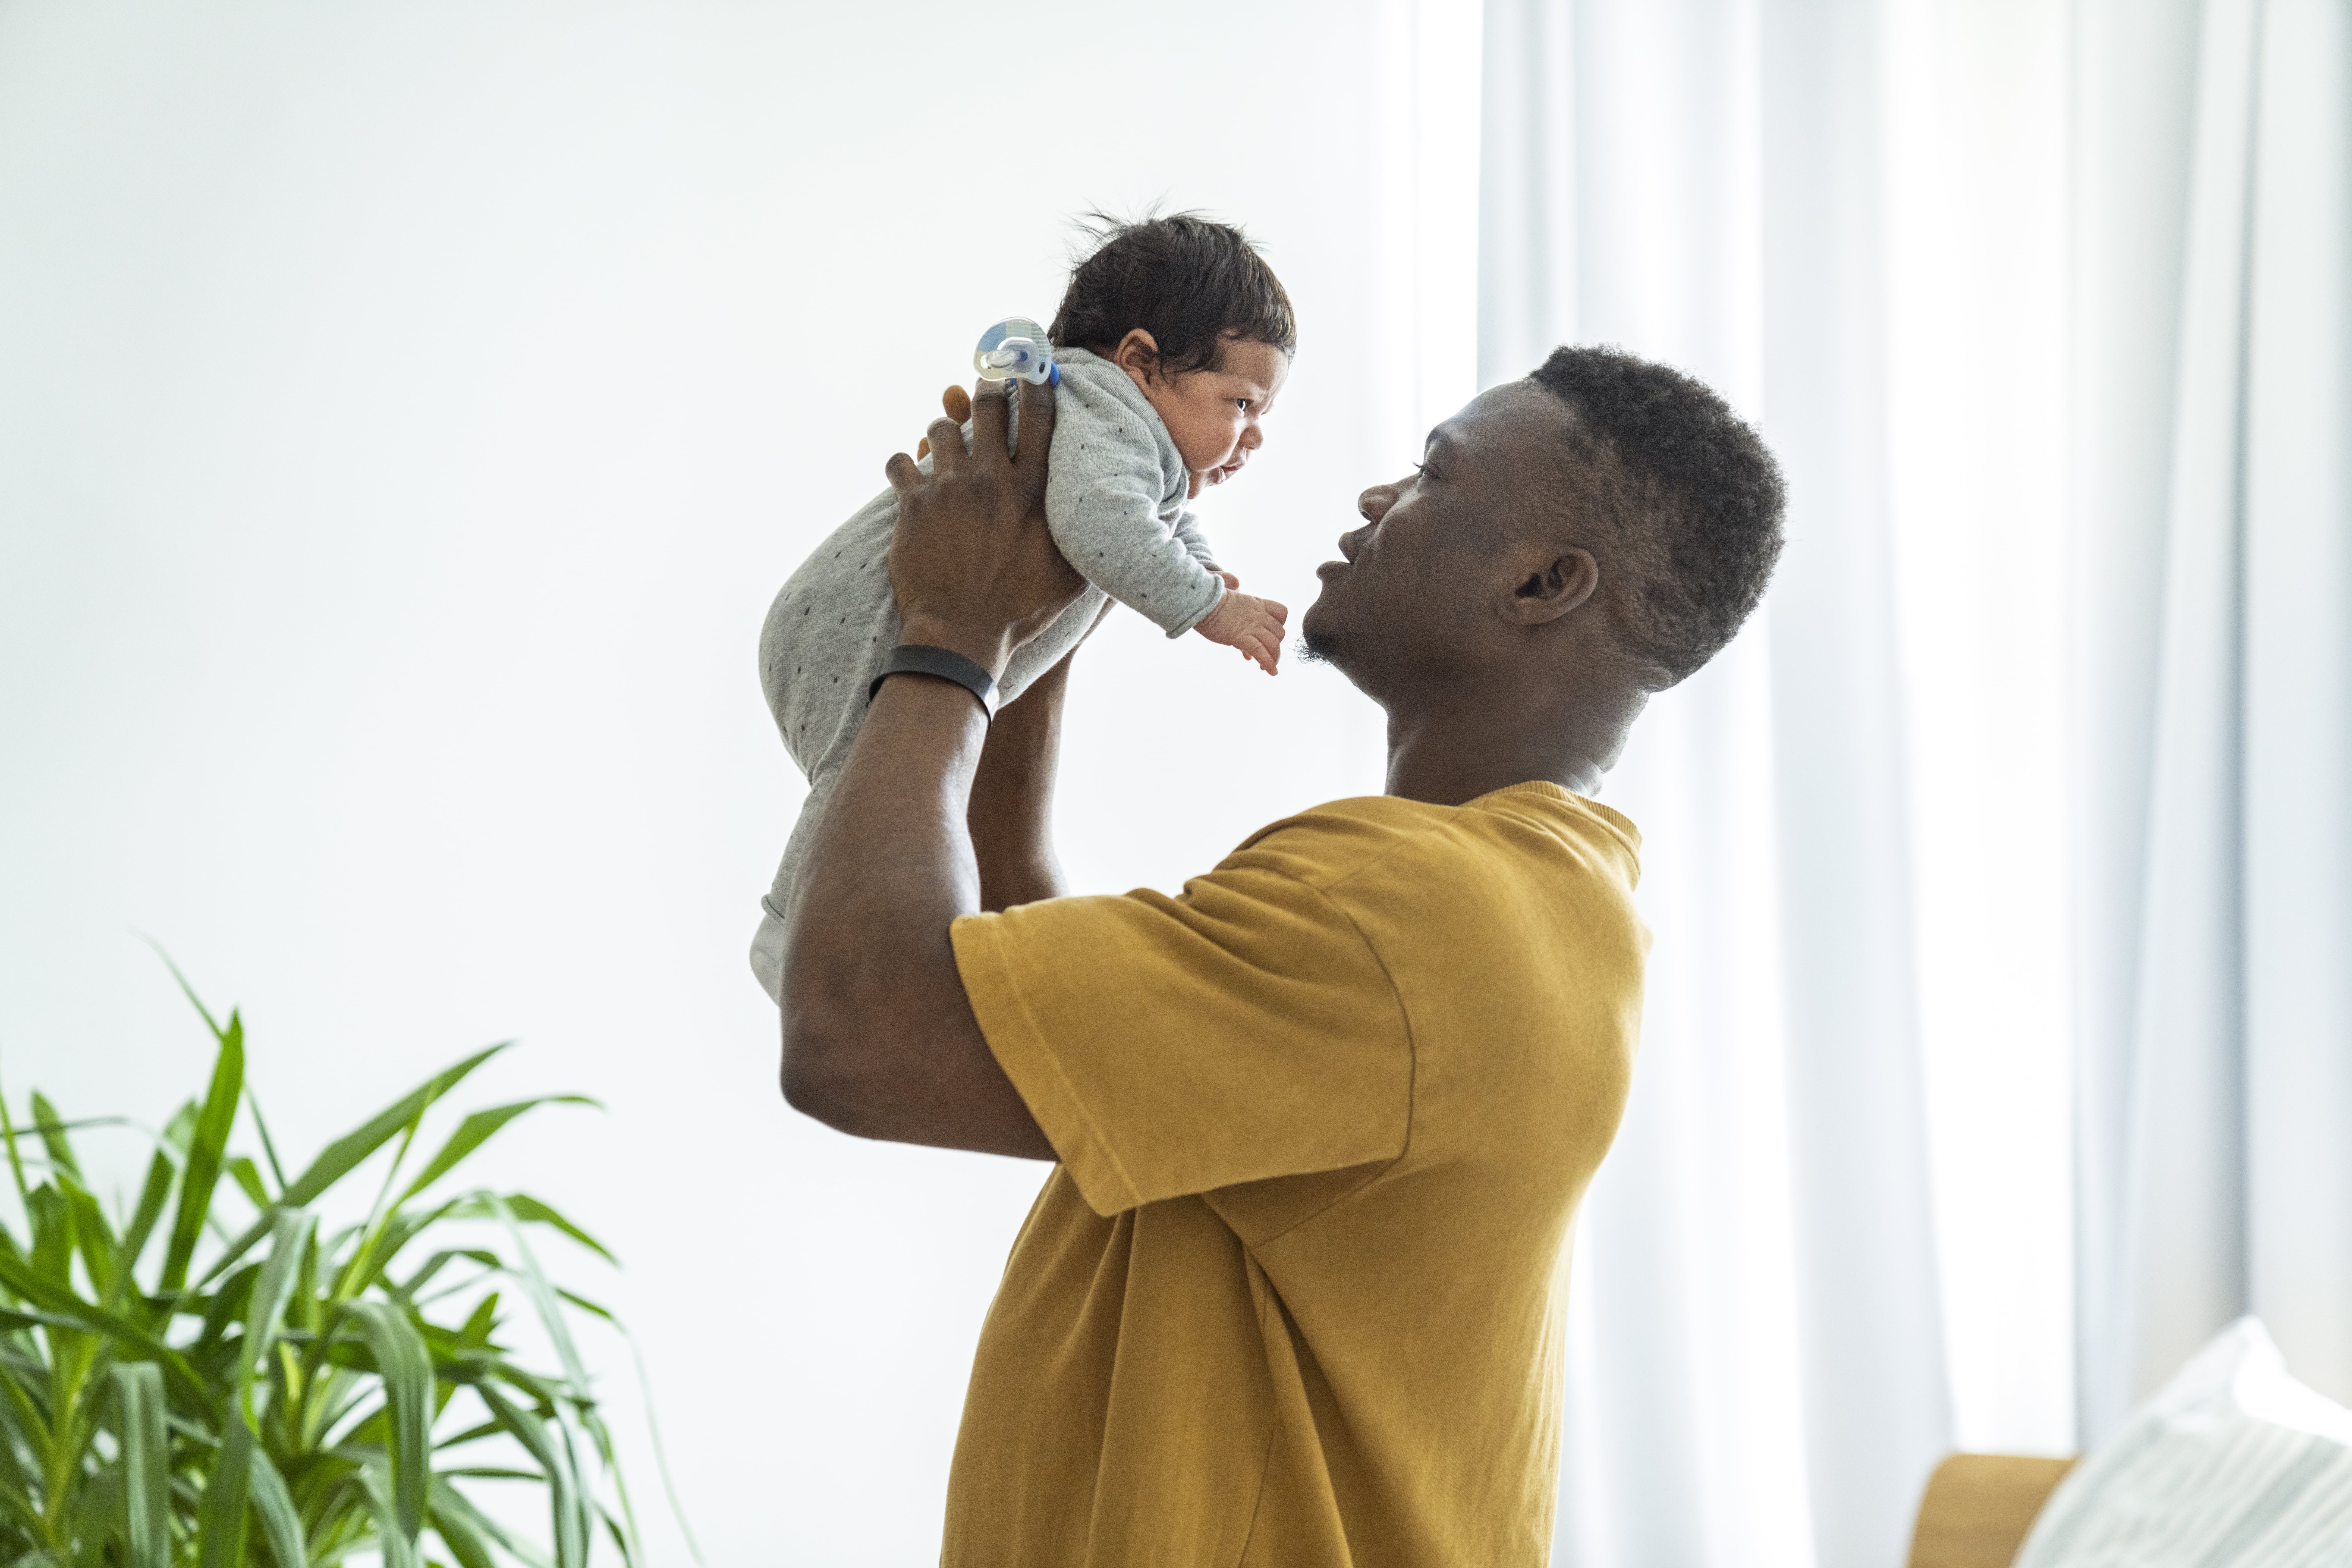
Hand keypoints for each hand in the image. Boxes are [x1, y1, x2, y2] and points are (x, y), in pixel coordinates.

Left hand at [884, 377, 1085, 679]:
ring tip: (943, 444)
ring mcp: (949, 490)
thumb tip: (1104, 521)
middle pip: (989, 409)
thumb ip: (1082, 540)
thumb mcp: (1068, 577)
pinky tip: (907, 476)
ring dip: (942, 433)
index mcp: (1033, 493)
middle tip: (984, 391)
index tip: (1032, 368)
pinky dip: (903, 465)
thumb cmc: (1019, 612)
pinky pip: (901, 463)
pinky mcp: (912, 506)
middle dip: (987, 392)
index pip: (1040, 418)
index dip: (1035, 385)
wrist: (960, 637)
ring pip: (940, 431)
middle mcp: (992, 481)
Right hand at [1192, 574, 1287, 674]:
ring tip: (1268, 668)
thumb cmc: (1210, 597)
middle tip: (1266, 654)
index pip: (1281, 613)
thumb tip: (1238, 583)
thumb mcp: (1229, 593)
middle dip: (1275, 645)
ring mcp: (1251, 626)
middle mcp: (1258, 614)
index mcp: (1257, 603)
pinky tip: (1271, 672)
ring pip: (1274, 643)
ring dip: (1274, 658)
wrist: (1200, 600)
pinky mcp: (1240, 636)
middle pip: (1280, 632)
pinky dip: (1268, 663)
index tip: (1268, 634)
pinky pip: (1260, 651)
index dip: (1279, 625)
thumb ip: (1236, 593)